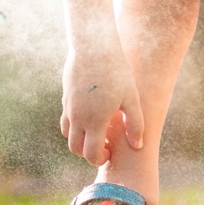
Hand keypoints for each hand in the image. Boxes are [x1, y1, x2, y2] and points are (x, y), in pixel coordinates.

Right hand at [61, 46, 144, 165]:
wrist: (94, 46)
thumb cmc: (117, 72)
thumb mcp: (131, 98)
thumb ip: (135, 124)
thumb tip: (138, 146)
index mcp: (94, 121)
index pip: (90, 154)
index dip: (100, 159)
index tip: (110, 152)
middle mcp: (77, 117)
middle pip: (75, 148)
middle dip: (88, 153)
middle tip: (104, 146)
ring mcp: (68, 106)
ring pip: (67, 133)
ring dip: (79, 139)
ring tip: (96, 131)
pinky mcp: (66, 96)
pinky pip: (66, 118)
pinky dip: (74, 124)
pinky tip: (90, 113)